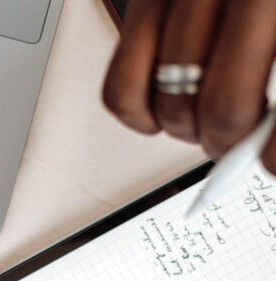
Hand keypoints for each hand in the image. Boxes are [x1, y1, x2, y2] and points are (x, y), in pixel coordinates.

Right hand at [102, 0, 275, 173]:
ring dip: (189, 130)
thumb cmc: (264, 3)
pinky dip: (140, 115)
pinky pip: (123, 89)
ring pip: (172, 106)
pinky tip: (162, 108)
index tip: (270, 162)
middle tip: (237, 138)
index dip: (273, 152)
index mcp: (274, 8)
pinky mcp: (143, 2)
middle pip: (223, 109)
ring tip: (206, 116)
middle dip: (228, 142)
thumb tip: (270, 146)